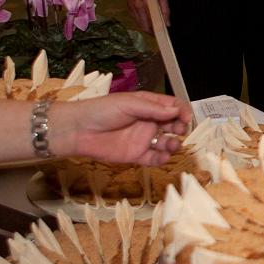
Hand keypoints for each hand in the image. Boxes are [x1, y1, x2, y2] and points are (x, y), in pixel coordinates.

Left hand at [49, 92, 190, 164]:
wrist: (78, 130)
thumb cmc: (101, 111)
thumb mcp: (129, 104)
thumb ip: (153, 108)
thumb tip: (176, 111)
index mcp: (147, 105)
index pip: (172, 107)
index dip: (182, 111)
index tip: (185, 118)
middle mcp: (148, 121)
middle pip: (172, 124)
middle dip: (180, 128)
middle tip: (179, 131)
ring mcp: (142, 139)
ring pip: (166, 142)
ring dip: (173, 144)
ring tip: (171, 145)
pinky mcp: (136, 155)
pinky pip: (154, 158)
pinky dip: (162, 159)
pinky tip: (163, 156)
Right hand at [125, 0, 168, 33]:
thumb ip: (165, 10)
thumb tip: (167, 24)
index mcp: (145, 6)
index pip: (149, 25)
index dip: (154, 32)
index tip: (159, 35)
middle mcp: (136, 8)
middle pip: (142, 26)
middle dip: (149, 31)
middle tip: (156, 32)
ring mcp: (131, 6)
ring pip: (137, 22)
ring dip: (144, 25)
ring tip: (152, 25)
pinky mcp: (128, 4)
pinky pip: (134, 16)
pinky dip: (139, 19)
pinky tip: (144, 18)